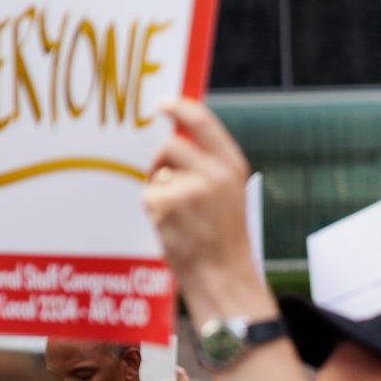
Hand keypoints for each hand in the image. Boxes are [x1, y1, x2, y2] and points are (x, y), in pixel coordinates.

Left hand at [142, 99, 271, 321]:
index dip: (178, 108)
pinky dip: (155, 213)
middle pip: (169, 146)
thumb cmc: (225, 238)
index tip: (163, 104)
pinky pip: (149, 198)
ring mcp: (189, 187)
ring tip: (179, 217)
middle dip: (159, 162)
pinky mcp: (167, 205)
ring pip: (157, 176)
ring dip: (159, 193)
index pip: (201, 121)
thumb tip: (174, 142)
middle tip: (163, 179)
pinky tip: (173, 228)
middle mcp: (214, 172)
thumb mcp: (229, 193)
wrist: (224, 275)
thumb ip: (209, 166)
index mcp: (232, 164)